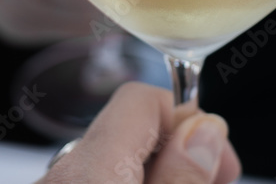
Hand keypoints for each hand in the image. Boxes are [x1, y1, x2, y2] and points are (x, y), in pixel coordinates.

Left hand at [41, 83, 241, 183]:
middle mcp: (57, 176)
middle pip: (124, 135)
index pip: (139, 100)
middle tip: (214, 181)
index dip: (187, 118)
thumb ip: (181, 178)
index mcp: (87, 170)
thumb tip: (205, 130)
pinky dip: (122, 183)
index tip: (219, 156)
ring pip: (106, 165)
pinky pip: (87, 182)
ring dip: (151, 172)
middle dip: (175, 151)